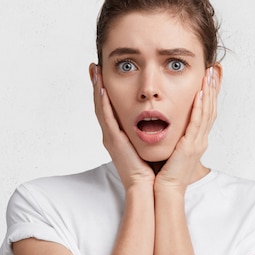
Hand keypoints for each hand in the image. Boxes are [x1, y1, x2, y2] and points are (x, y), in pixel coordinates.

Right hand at [91, 64, 154, 188]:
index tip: (103, 72)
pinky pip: (107, 118)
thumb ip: (151, 131)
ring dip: (96, 88)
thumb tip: (159, 118)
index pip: (110, 107)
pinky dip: (103, 103)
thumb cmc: (153, 168)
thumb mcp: (150, 144)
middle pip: (101, 104)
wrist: (149, 188)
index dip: (105, 90)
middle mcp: (112, 135)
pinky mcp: (114, 141)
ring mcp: (111, 138)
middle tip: (94, 66)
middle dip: (97, 85)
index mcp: (120, 135)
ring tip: (95, 71)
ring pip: (101, 108)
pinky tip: (101, 89)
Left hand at [155, 65, 219, 193]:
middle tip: (214, 70)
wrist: (163, 190)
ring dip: (209, 92)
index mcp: (194, 141)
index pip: (205, 112)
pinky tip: (201, 93)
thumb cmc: (161, 173)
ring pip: (207, 112)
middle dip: (212, 88)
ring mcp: (197, 143)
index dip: (208, 94)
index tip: (208, 77)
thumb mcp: (168, 150)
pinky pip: (198, 122)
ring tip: (210, 74)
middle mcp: (199, 140)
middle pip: (210, 108)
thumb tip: (159, 124)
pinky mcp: (191, 146)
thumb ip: (168, 136)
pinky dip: (200, 106)